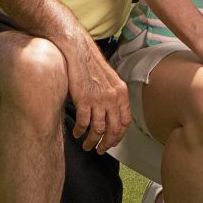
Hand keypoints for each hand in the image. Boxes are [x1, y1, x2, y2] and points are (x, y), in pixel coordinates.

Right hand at [66, 36, 130, 153]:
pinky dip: (80, 131)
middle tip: (100, 149)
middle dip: (107, 143)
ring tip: (87, 145)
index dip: (119, 135)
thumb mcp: (110, 80)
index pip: (125, 121)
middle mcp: (113, 97)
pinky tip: (77, 133)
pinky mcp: (84, 99)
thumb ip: (113, 96)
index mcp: (121, 93)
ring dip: (92, 141)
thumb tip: (111, 114)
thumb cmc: (92, 65)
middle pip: (113, 129)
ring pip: (98, 129)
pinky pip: (83, 122)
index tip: (113, 141)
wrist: (79, 52)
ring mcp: (99, 99)